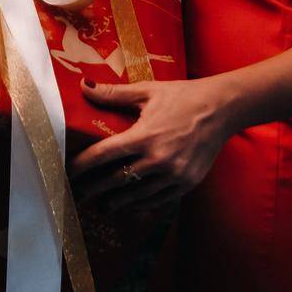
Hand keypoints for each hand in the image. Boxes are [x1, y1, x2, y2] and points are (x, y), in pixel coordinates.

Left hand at [67, 75, 236, 213]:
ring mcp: (174, 174)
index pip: (104, 155)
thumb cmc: (183, 96)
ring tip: (102, 204)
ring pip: (137, 195)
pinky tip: (130, 205)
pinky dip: (141, 204)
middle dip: (94, 189)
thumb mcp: (148, 91)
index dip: (82, 166)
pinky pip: (158, 200)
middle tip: (78, 194)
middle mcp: (159, 159)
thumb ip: (114, 94)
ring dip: (116, 202)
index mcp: (145, 135)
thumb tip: (84, 86)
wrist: (223, 109)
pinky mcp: (187, 183)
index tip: (68, 172)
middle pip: (116, 180)